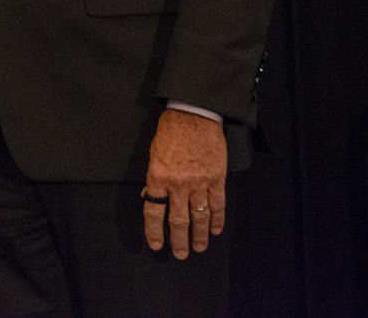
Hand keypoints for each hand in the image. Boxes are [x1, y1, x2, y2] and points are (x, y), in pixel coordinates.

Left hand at [142, 108, 227, 258]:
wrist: (193, 115)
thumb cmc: (171, 132)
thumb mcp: (154, 154)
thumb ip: (154, 179)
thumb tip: (150, 196)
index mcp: (158, 177)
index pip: (153, 211)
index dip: (154, 230)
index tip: (156, 244)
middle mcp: (178, 184)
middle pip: (177, 219)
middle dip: (179, 240)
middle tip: (181, 254)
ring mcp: (199, 183)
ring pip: (199, 216)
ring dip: (200, 235)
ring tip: (199, 247)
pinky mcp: (216, 179)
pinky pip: (217, 204)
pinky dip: (217, 219)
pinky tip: (216, 229)